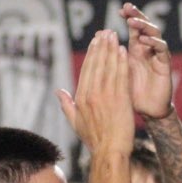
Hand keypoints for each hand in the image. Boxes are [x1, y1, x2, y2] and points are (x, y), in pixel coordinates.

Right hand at [56, 31, 133, 154]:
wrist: (110, 151)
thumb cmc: (94, 139)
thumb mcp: (75, 122)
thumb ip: (66, 105)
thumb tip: (58, 91)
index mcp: (80, 99)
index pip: (86, 70)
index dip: (91, 53)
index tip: (96, 41)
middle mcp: (91, 95)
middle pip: (96, 64)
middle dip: (101, 46)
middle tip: (105, 31)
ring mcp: (106, 96)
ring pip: (108, 67)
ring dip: (111, 49)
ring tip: (114, 36)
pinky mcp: (120, 99)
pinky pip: (121, 76)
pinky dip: (122, 62)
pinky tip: (124, 51)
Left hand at [120, 3, 173, 119]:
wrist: (147, 110)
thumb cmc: (130, 93)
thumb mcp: (116, 74)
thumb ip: (109, 58)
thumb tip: (94, 42)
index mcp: (135, 50)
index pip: (133, 28)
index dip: (128, 18)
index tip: (119, 10)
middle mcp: (148, 49)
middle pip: (144, 26)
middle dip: (136, 15)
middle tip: (127, 7)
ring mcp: (157, 55)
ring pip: (154, 34)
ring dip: (143, 26)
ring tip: (132, 22)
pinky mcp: (165, 64)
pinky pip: (162, 50)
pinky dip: (154, 43)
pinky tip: (144, 40)